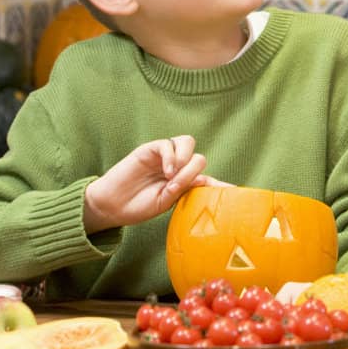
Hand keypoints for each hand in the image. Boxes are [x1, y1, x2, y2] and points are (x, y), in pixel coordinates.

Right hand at [83, 135, 212, 232]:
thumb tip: (203, 179)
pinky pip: (168, 143)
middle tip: (177, 185)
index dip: (221, 185)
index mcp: (184, 183)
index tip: (235, 193)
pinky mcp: (150, 149)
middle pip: (199, 158)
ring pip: (188, 142)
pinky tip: (165, 171)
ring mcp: (164, 157)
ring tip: (172, 175)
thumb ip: (183, 189)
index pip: (207, 180)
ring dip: (185, 159)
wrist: (111, 205)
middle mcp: (177, 167)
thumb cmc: (138, 206)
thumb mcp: (164, 201)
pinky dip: (170, 156)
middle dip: (192, 171)